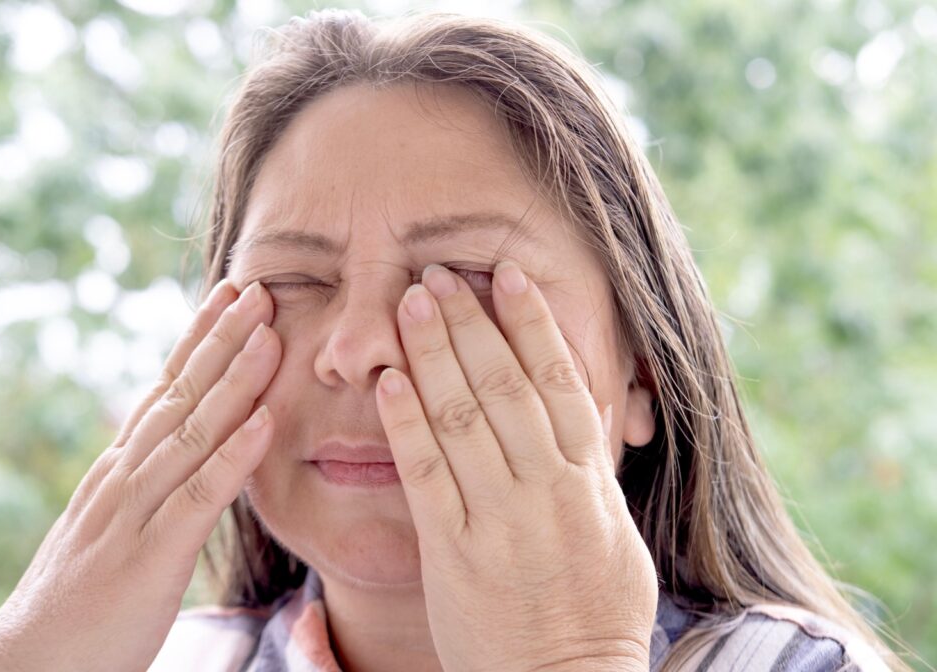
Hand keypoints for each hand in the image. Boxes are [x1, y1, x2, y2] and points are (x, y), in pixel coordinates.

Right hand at [0, 279, 280, 671]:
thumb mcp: (114, 525)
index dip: (200, 341)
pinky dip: (233, 457)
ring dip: (235, 381)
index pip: (164, 390)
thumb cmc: (79, 601)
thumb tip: (178, 449)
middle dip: (223, 340)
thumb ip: (145, 485)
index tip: (232, 297)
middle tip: (261, 288)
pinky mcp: (150, 558)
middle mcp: (125, 477)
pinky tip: (266, 422)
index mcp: (120, 469)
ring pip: (191, 433)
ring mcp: (135, 513)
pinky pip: (198, 498)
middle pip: (180, 395)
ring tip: (271, 334)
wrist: (25, 665)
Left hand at [375, 262, 657, 671]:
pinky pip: (427, 475)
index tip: (507, 276)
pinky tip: (390, 380)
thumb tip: (591, 415)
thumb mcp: (618, 539)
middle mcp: (546, 490)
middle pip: (505, 384)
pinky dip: (408, 421)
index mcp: (589, 483)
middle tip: (440, 274)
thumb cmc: (595, 616)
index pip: (559, 382)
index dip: (531, 323)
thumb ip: (597, 475)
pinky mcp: (453, 552)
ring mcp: (499, 519)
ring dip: (434, 353)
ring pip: (464, 417)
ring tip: (411, 303)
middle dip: (471, 322)